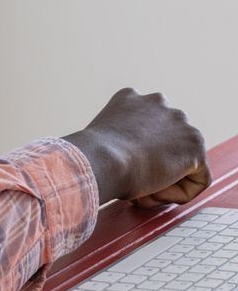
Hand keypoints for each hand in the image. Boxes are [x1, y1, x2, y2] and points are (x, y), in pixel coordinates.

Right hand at [64, 88, 210, 206]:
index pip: (146, 127)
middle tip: (135, 181)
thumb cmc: (93, 156)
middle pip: (167, 140)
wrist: (102, 159)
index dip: (136, 154)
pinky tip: (155, 192)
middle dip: (155, 163)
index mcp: (131, 97)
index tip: (124, 169)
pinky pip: (196, 179)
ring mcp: (180, 121)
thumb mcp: (104, 137)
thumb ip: (121, 140)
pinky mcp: (195, 146)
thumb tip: (130, 161)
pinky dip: (178, 193)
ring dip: (166, 179)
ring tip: (144, 189)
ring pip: (182, 160)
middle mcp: (158, 102)